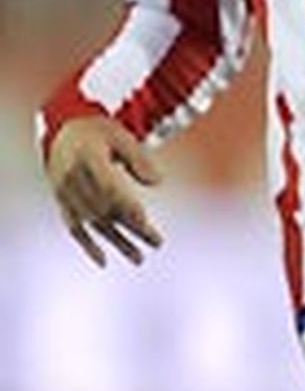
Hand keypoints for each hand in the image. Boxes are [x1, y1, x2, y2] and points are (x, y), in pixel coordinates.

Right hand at [45, 115, 164, 267]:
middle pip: (105, 208)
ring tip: (139, 258)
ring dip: (116, 241)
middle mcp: (73, 176)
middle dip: (132, 228)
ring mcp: (64, 191)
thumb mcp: (121, 135)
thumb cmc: (97, 131)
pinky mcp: (61, 200)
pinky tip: (103, 261)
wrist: (62, 128)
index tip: (144, 220)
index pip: (108, 186)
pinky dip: (87, 245)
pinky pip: (73, 226)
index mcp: (87, 156)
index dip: (125, 204)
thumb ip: (139, 158)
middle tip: (157, 242)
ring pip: (93, 221)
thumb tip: (158, 183)